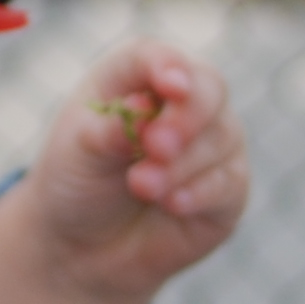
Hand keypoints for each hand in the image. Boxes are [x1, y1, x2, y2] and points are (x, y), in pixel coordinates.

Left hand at [0, 40, 248, 303]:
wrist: (81, 245)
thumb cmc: (76, 183)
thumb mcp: (77, 155)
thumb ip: (108, 131)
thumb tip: (143, 109)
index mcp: (135, 79)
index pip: (158, 58)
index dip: (167, 66)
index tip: (170, 86)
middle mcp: (182, 102)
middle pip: (208, 88)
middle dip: (186, 116)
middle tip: (156, 145)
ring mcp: (211, 143)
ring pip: (221, 138)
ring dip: (181, 164)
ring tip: (141, 186)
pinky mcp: (228, 187)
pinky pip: (229, 182)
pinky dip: (200, 192)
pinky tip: (172, 204)